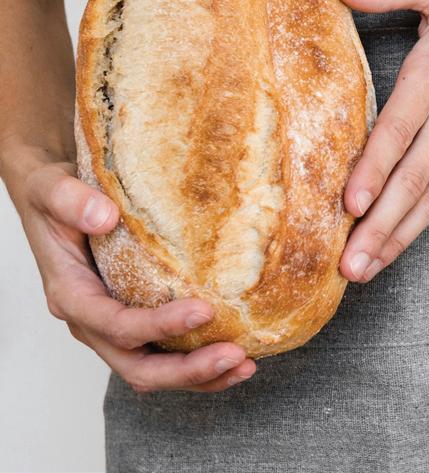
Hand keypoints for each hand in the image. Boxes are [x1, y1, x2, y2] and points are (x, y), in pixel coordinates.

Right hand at [16, 156, 255, 391]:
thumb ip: (70, 200)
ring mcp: (111, 326)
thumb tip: (105, 217)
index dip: (159, 326)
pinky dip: (196, 360)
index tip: (204, 310)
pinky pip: (162, 354)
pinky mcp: (131, 320)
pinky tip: (233, 352)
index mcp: (70, 295)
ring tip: (244, 364)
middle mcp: (91, 321)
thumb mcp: (50, 188)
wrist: (54, 200)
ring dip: (199, 375)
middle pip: (137, 368)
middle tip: (234, 356)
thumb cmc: (51, 197)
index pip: (116, 325)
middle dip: (187, 370)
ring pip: (152, 371)